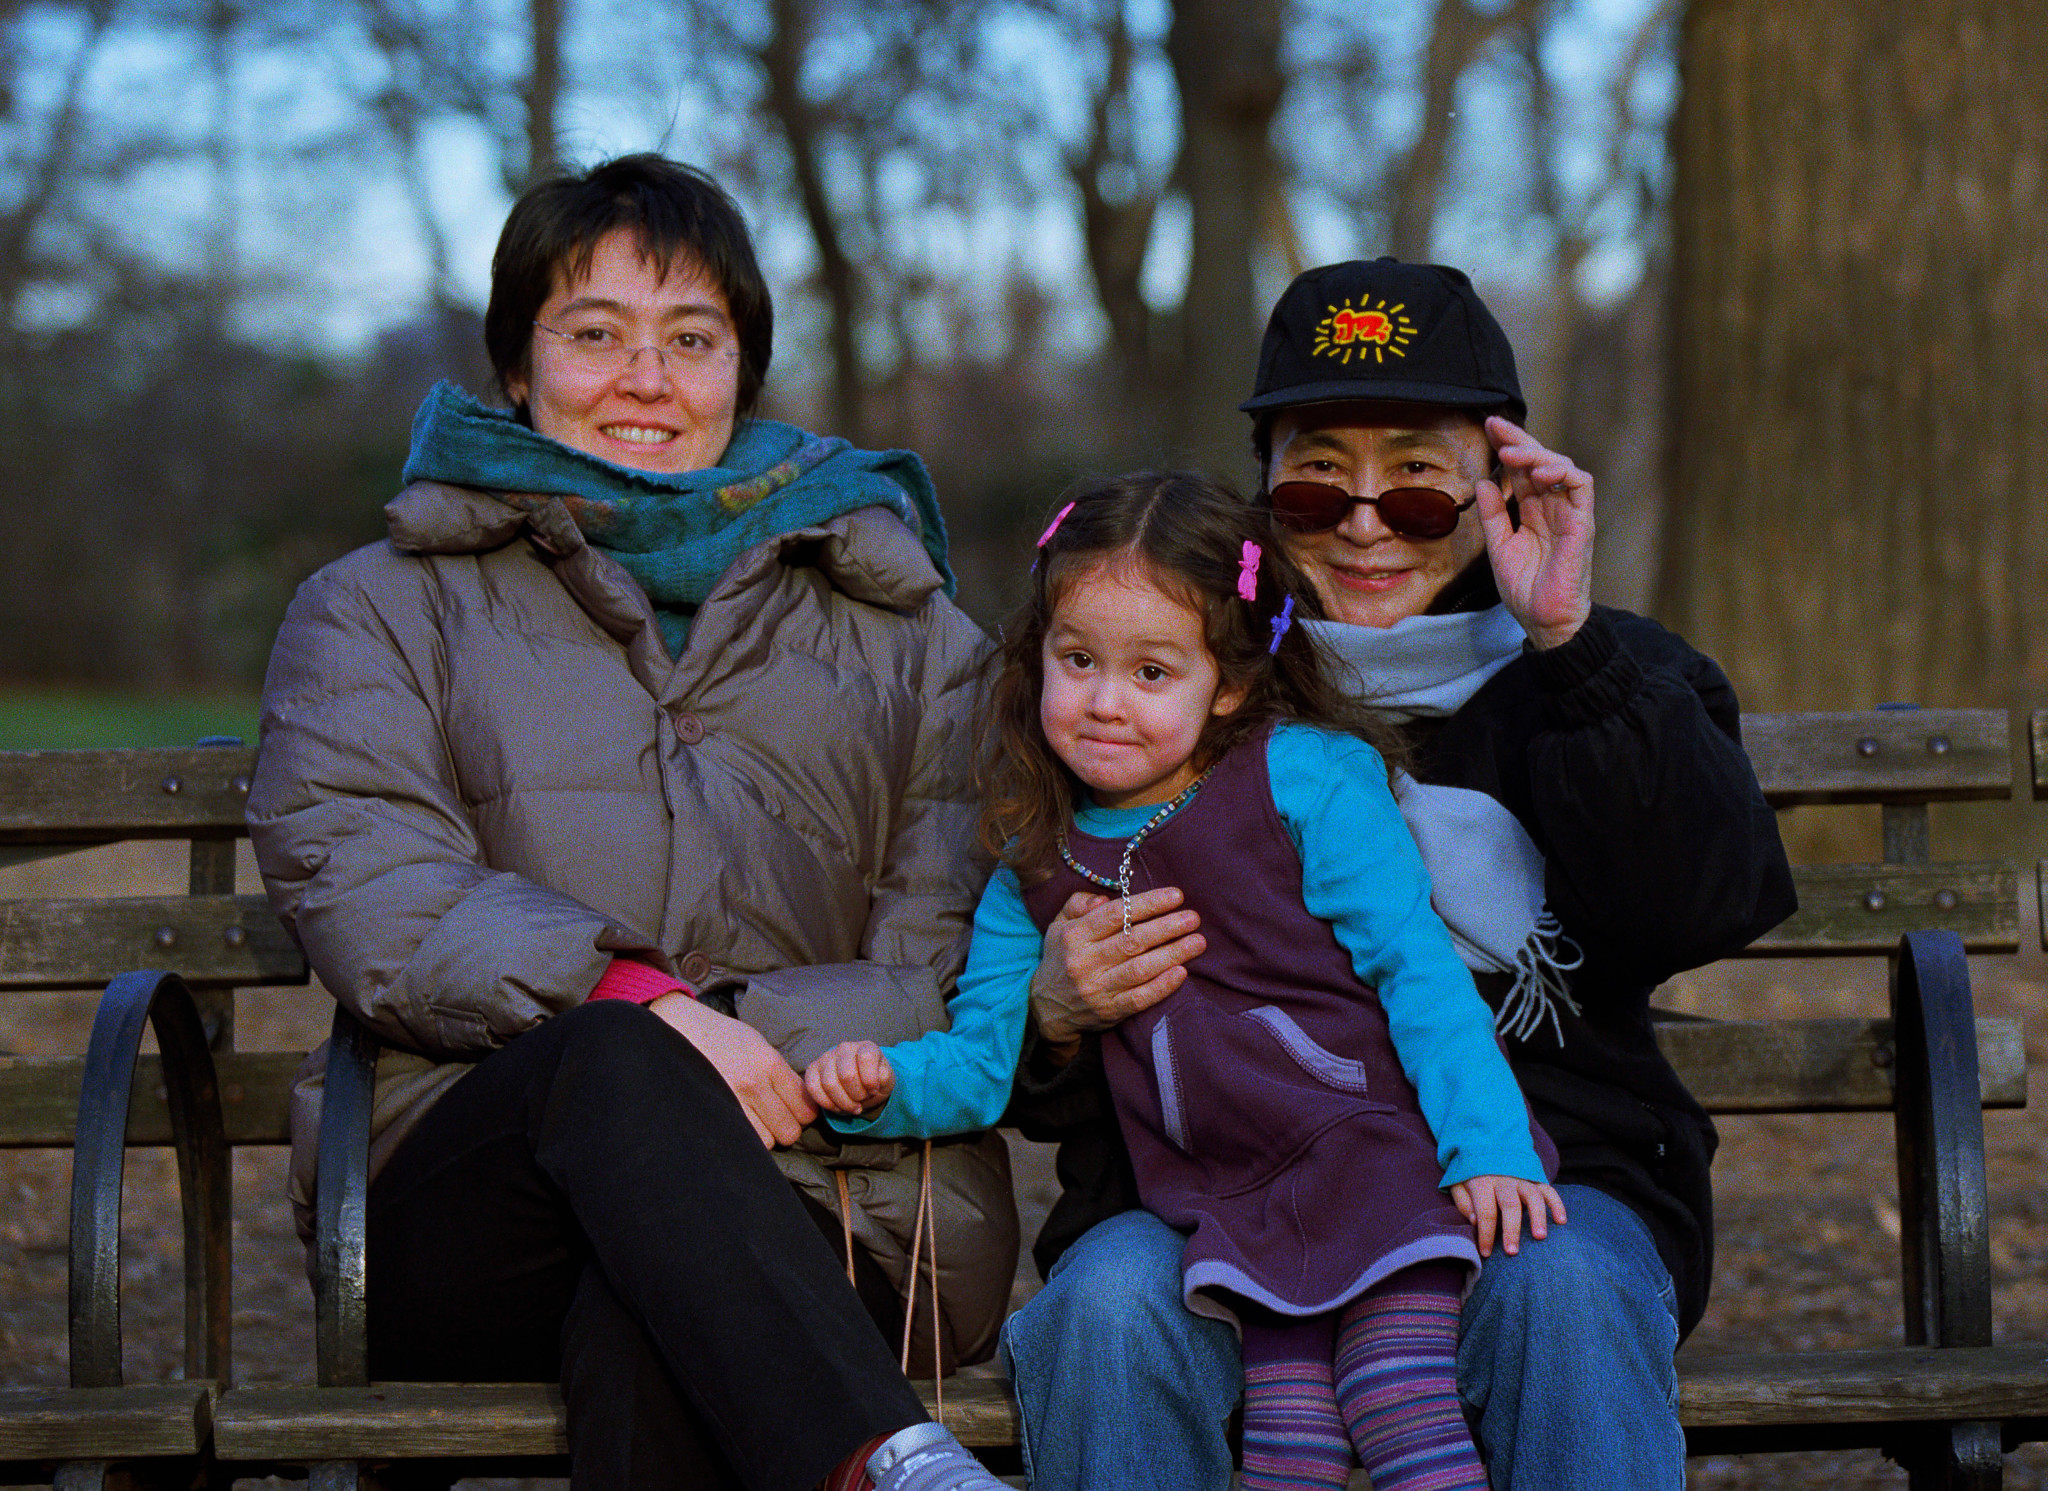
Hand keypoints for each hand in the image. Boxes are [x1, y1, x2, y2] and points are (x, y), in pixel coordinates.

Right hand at [649, 992, 816, 1146]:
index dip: (802, 1114)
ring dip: (763, 1136)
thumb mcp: (758, 1045)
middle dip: (784, 1128)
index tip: (793, 1110)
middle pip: (789, 1131)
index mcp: (769, 1064)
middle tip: (773, 1119)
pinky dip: (744, 1140)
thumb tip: (802, 1100)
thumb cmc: (722, 1037)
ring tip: (753, 1122)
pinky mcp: (713, 1112)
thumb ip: (780, 1073)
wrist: (680, 1029)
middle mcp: (753, 1084)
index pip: (805, 1108)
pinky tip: (739, 1126)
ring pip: (767, 1142)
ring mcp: (732, 1100)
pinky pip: (741, 1142)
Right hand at [804, 1040, 895, 1115]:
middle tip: (861, 1100)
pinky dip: (826, 1103)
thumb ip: (885, 1077)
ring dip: (843, 1103)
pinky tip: (837, 1106)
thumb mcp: (887, 1080)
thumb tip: (875, 1079)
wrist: (861, 1086)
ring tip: (852, 1106)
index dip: (870, 1080)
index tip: (874, 1090)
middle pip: (847, 1075)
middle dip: (857, 1096)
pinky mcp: (812, 1069)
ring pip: (829, 1084)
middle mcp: (845, 1048)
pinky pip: (813, 1088)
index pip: (866, 1058)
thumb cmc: (875, 1082)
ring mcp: (826, 1057)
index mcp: (866, 1047)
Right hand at [1029, 887, 1205, 1051]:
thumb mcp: (1059, 924)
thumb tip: (1105, 898)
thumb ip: (1078, 903)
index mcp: (1075, 935)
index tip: (1176, 896)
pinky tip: (1182, 973)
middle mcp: (1086, 961)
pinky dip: (1162, 986)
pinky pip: (1139, 999)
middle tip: (1193, 918)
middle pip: (1132, 941)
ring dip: (1172, 954)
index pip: (1116, 915)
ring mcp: (1098, 989)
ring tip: (1198, 942)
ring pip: (1140, 969)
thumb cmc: (1061, 958)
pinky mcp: (1110, 1011)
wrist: (1046, 1008)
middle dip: (1167, 927)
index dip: (1148, 904)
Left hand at [1451, 1174, 1566, 1257]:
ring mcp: (1522, 1178)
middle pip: (1510, 1205)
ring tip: (1540, 1237)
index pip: (1485, 1211)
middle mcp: (1504, 1180)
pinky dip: (1557, 1204)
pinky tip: (1561, 1221)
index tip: (1486, 1253)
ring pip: (1533, 1197)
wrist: (1485, 1143)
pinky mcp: (1535, 1178)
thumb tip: (1475, 1221)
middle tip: (1512, 1252)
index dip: (1486, 1234)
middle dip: (1511, 1230)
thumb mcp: (1457, 1184)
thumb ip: (1464, 1202)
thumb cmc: (1471, 1174)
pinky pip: (1549, 1190)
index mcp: (1482, 1182)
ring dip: (1537, 1217)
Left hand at [1475, 415, 1594, 649]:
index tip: (1487, 428)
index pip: (1522, 470)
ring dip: (1536, 455)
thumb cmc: (1525, 589)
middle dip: (1519, 440)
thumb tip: (1484, 482)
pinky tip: (1539, 474)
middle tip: (1496, 425)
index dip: (1508, 447)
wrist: (1544, 619)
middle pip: (1540, 461)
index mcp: (1532, 511)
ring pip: (1561, 466)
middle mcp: (1552, 506)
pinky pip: (1582, 485)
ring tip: (1510, 455)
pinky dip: (1563, 472)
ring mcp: (1570, 512)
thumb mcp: (1499, 547)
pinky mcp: (1584, 522)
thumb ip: (1493, 515)